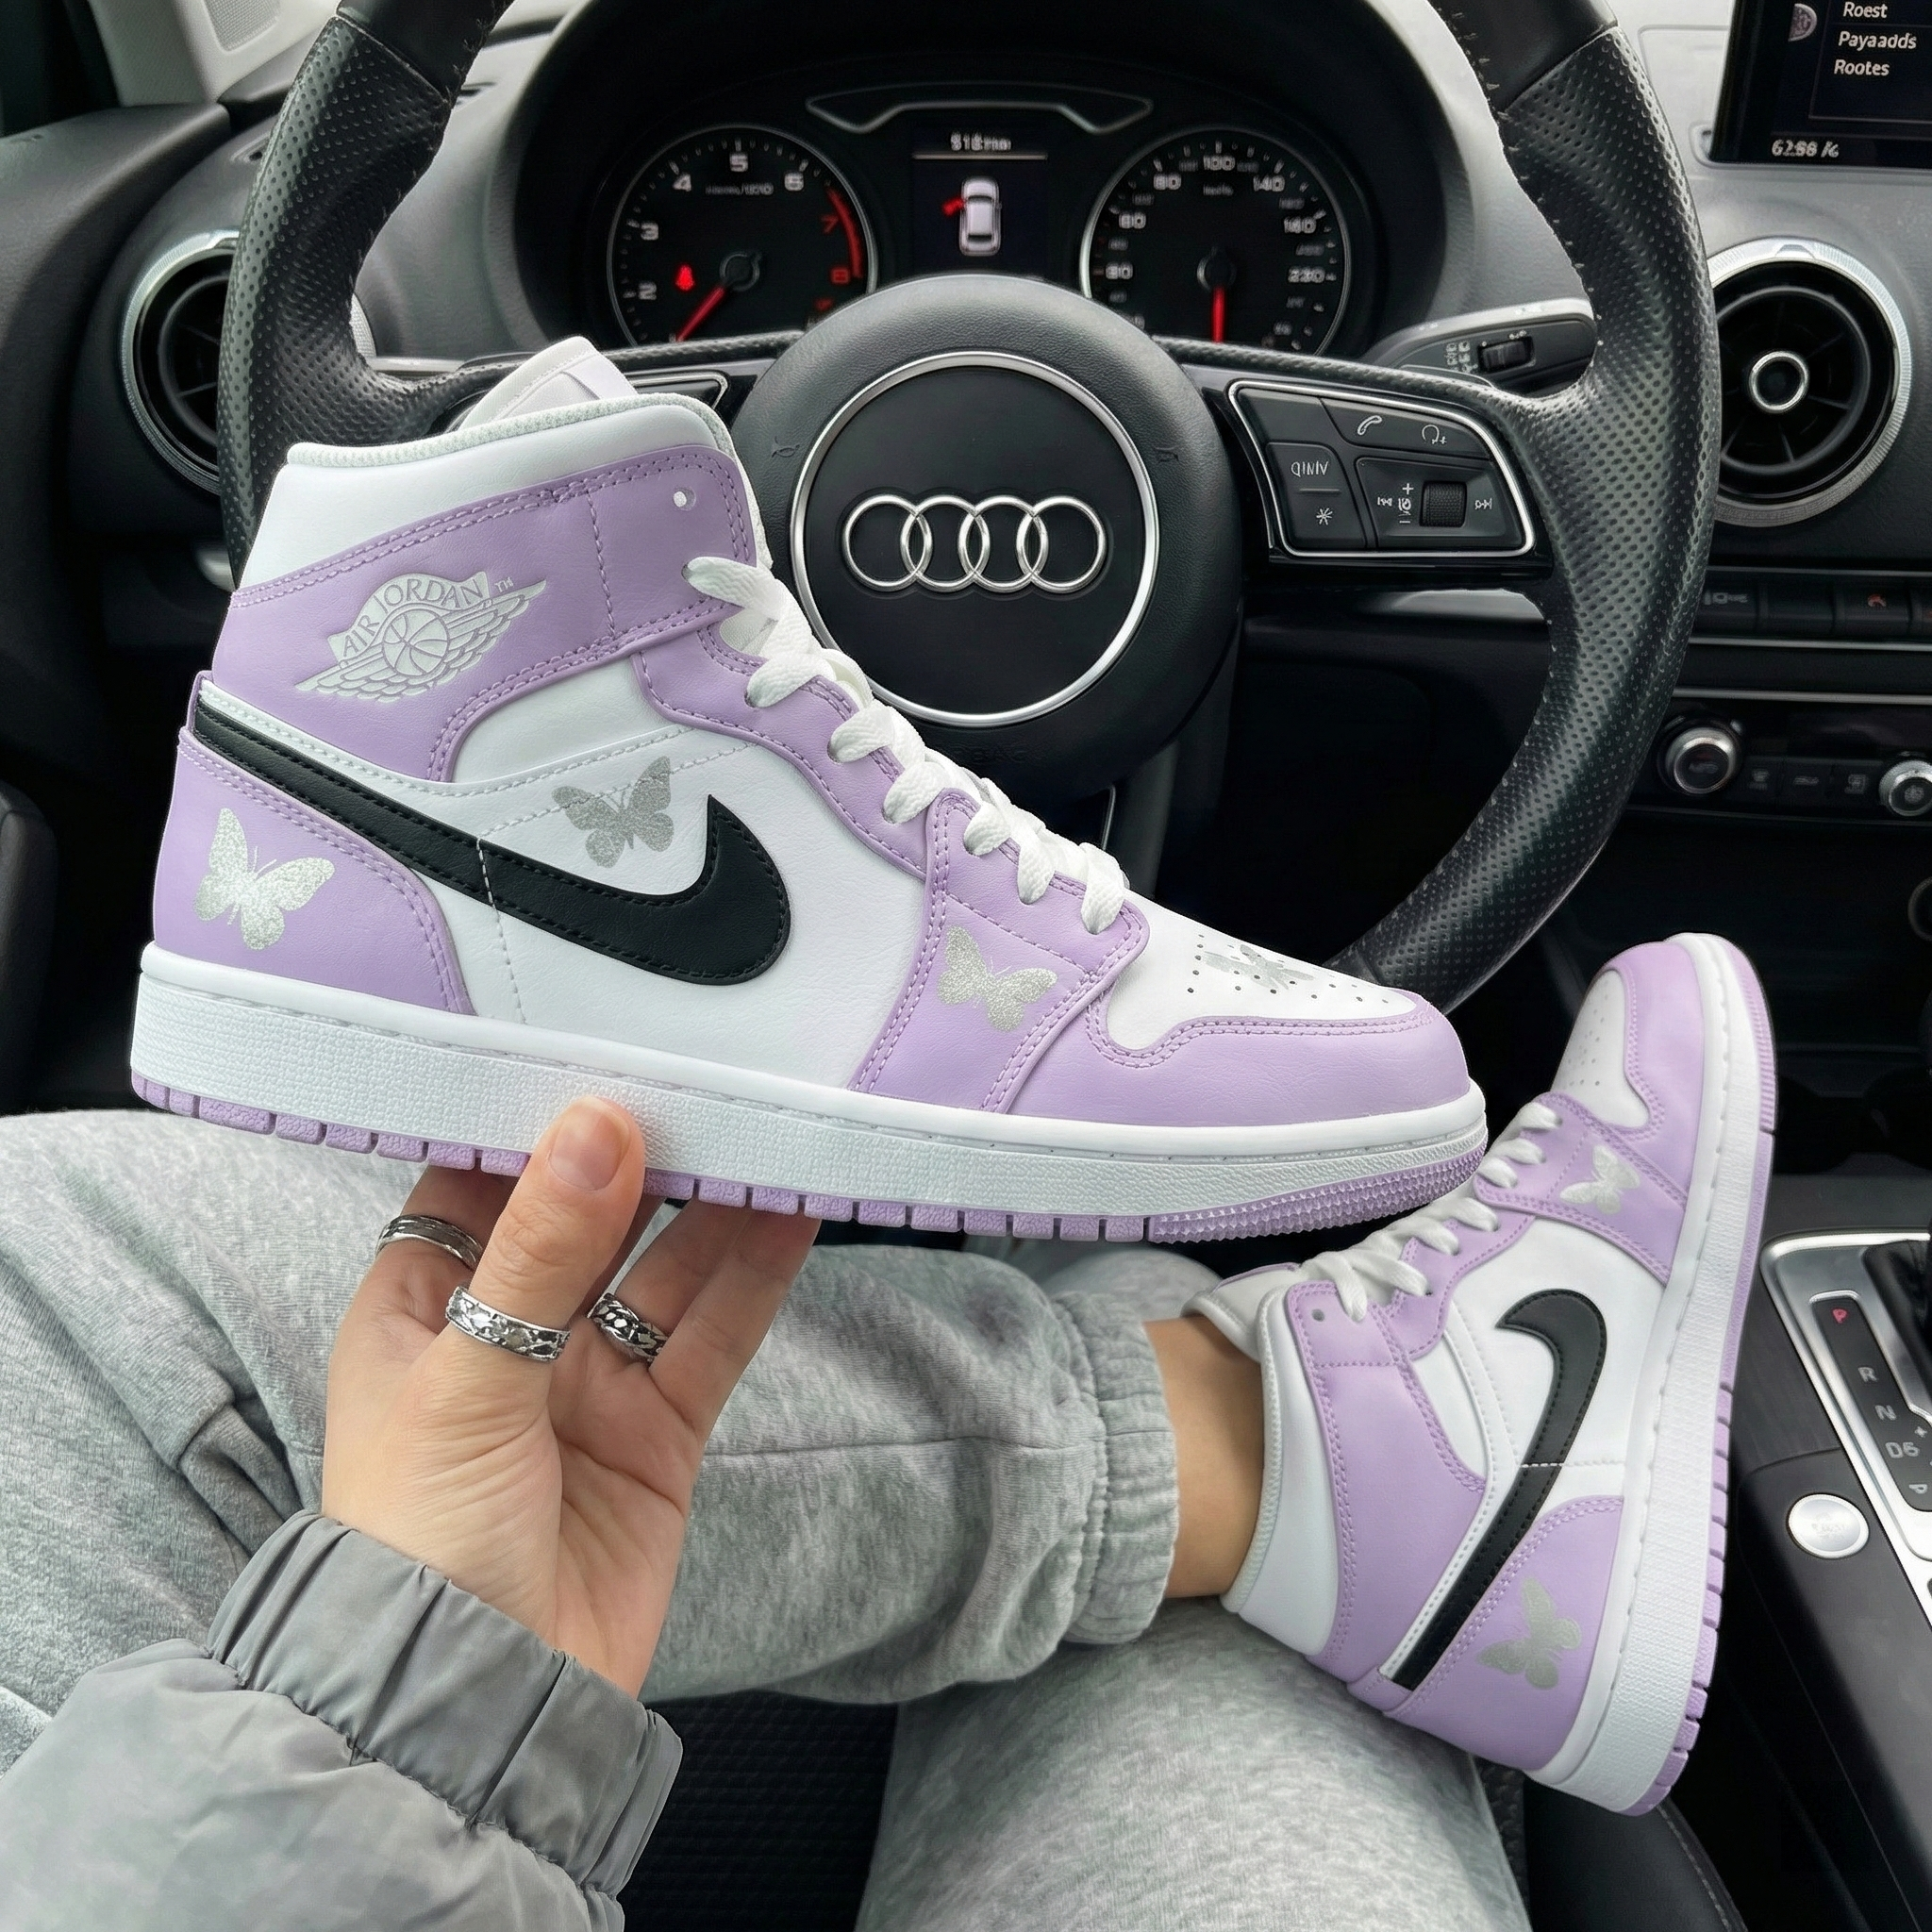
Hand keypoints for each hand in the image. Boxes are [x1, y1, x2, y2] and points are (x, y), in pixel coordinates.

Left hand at [321, 1098, 817, 1695]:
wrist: (482, 1706)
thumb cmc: (421, 1543)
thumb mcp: (466, 1380)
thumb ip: (539, 1252)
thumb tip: (595, 1125)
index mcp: (421, 1306)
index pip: (478, 1181)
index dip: (536, 1118)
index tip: (595, 1042)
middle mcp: (507, 1332)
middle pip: (587, 1217)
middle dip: (644, 1153)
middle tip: (707, 1074)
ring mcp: (589, 1382)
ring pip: (664, 1267)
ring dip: (715, 1204)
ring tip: (769, 1125)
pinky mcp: (660, 1429)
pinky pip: (715, 1334)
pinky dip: (757, 1274)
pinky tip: (791, 1209)